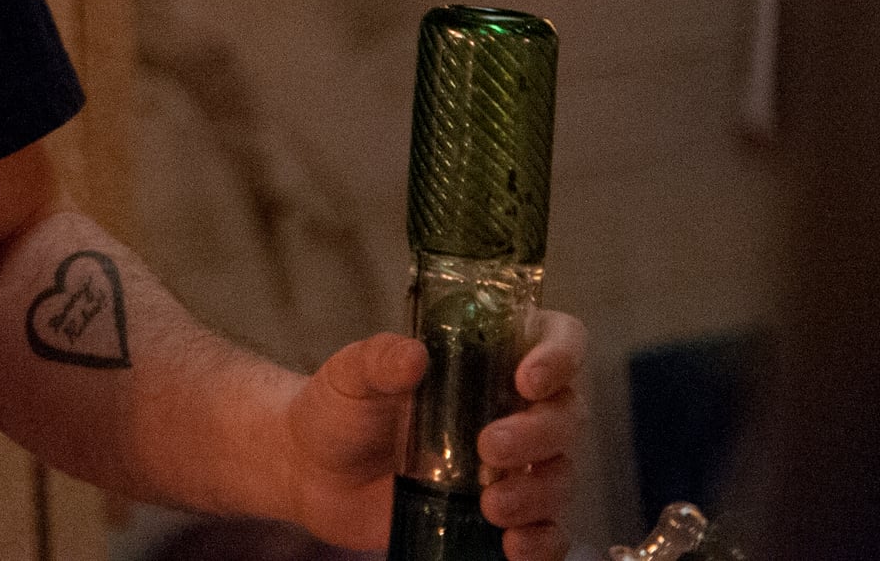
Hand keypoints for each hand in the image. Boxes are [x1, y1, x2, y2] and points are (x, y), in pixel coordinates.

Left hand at [274, 310, 588, 560]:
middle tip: (488, 447)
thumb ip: (379, 359)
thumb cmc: (340, 408)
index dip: (558, 355)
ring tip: (490, 506)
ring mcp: (513, 464)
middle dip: (537, 433)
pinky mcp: (505, 512)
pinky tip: (512, 546)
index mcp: (488, 358)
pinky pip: (548, 530)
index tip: (528, 380)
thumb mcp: (351, 374)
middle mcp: (513, 408)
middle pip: (564, 415)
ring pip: (559, 475)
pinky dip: (543, 541)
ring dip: (536, 493)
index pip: (555, 339)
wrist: (315, 471)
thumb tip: (414, 355)